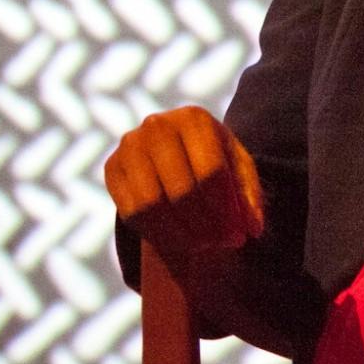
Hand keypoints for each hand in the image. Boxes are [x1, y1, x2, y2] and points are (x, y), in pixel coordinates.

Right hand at [104, 105, 264, 259]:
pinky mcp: (112, 167)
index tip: (238, 237)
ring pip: (153, 204)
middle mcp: (157, 125)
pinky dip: (157, 235)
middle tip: (219, 245)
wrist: (174, 148)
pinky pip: (131, 212)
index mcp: (195, 118)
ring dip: (181, 234)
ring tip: (201, 245)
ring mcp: (130, 145)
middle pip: (182, 190)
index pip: (212, 172)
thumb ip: (250, 197)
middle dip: (205, 226)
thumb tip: (252, 228)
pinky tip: (176, 241)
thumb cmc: (213, 159)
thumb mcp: (239, 170)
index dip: (226, 211)